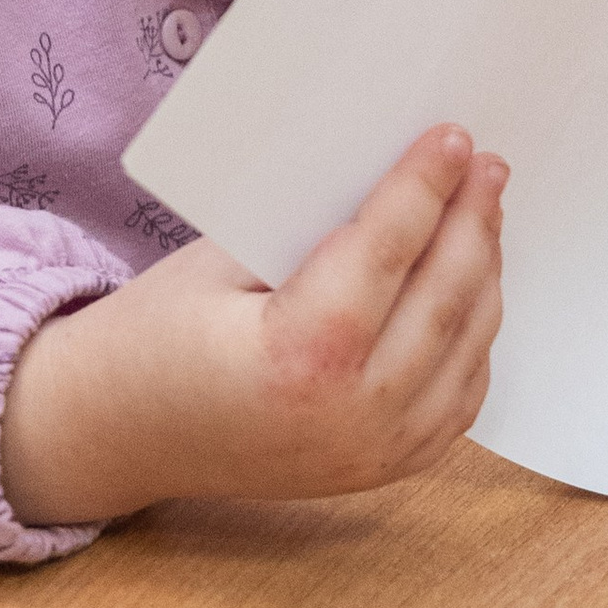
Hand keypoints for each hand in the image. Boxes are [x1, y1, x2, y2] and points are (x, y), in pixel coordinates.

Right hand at [0, 124, 506, 528]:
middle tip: (487, 164)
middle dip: (472, 221)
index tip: (455, 137)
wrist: (120, 432)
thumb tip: (393, 174)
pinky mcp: (383, 469)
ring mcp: (375, 453)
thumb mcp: (218, 260)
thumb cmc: (159, 332)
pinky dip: (474, 336)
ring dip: (483, 273)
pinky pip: (459, 396)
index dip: (426, 186)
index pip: (389, 252)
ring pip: (467, 347)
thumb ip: (310, 229)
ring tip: (483, 214)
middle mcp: (351, 417)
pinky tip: (470, 286)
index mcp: (301, 357)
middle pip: (446, 299)